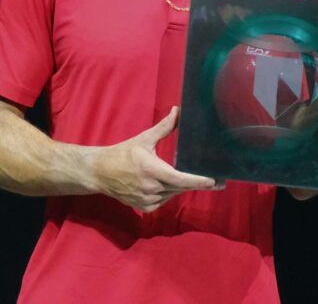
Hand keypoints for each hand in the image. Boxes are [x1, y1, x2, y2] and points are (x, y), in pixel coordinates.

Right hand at [91, 107, 218, 211]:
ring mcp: (147, 200)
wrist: (99, 173)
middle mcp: (151, 188)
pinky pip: (164, 201)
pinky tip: (170, 184)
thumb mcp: (144, 139)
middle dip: (198, 184)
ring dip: (182, 187)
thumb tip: (178, 110)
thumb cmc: (123, 153)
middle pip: (181, 188)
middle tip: (218, 182)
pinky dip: (170, 193)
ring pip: (173, 194)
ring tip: (193, 178)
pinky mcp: (144, 207)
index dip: (198, 181)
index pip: (180, 178)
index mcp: (151, 170)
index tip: (214, 181)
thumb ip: (164, 127)